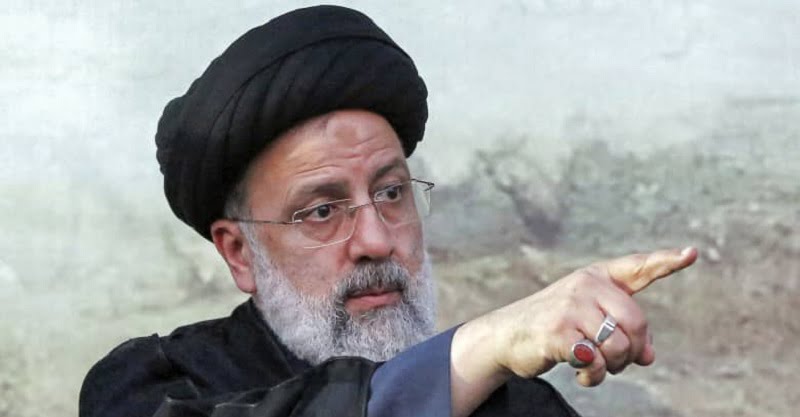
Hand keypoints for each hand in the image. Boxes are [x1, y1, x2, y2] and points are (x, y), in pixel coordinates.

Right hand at [450, 247, 697, 416]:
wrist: (505, 336)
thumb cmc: (551, 327)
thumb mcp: (588, 322)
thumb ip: (621, 331)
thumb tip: (649, 356)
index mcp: (595, 277)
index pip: (637, 266)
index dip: (666, 261)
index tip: (692, 253)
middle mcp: (585, 285)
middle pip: (636, 323)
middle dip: (632, 351)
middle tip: (617, 362)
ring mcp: (570, 306)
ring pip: (619, 346)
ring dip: (612, 367)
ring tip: (594, 366)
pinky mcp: (558, 331)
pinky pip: (596, 361)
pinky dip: (593, 375)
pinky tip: (581, 372)